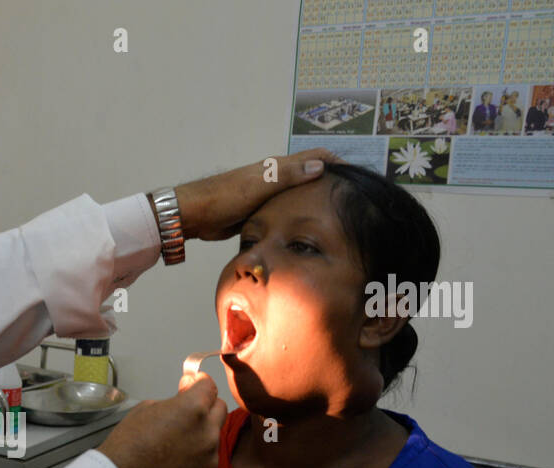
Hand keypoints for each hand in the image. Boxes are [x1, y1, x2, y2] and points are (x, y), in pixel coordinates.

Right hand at [96, 373, 225, 467]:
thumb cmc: (128, 442)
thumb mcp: (148, 407)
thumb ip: (176, 397)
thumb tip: (189, 389)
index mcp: (193, 408)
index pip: (209, 386)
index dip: (199, 383)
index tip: (193, 385)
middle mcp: (208, 431)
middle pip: (220, 409)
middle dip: (206, 407)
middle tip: (185, 414)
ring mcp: (210, 456)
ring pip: (214, 436)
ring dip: (201, 434)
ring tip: (176, 443)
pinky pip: (209, 459)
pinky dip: (198, 458)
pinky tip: (177, 461)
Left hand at [171, 148, 340, 241]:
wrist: (196, 214)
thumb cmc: (224, 197)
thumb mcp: (259, 185)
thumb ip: (288, 175)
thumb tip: (320, 166)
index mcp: (278, 167)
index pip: (315, 157)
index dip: (337, 162)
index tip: (357, 174)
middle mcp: (275, 176)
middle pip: (310, 173)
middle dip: (330, 179)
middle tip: (351, 196)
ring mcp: (267, 193)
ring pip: (299, 192)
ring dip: (316, 196)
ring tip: (335, 211)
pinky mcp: (259, 209)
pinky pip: (286, 207)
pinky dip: (300, 210)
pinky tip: (307, 224)